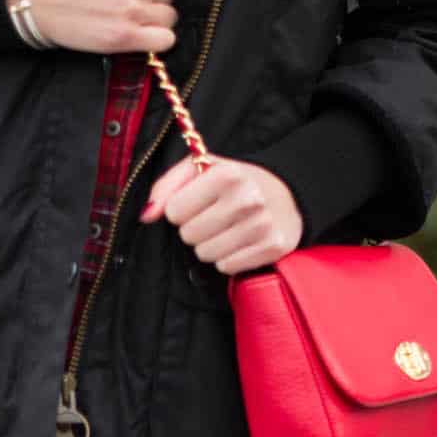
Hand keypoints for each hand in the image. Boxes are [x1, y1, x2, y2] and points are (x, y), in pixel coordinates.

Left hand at [139, 155, 303, 274]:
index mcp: (226, 174)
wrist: (290, 194)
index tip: (197, 204)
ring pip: (206, 255)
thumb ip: (167, 187)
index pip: (174, 212)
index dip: (181, 210)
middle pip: (189, 236)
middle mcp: (246, 199)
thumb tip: (146, 215)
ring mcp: (261, 226)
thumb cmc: (237, 182)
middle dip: (195, 229)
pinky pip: (227, 267)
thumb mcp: (202, 169)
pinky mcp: (272, 247)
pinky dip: (228, 258)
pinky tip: (240, 242)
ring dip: (210, 246)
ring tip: (227, 229)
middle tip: (214, 217)